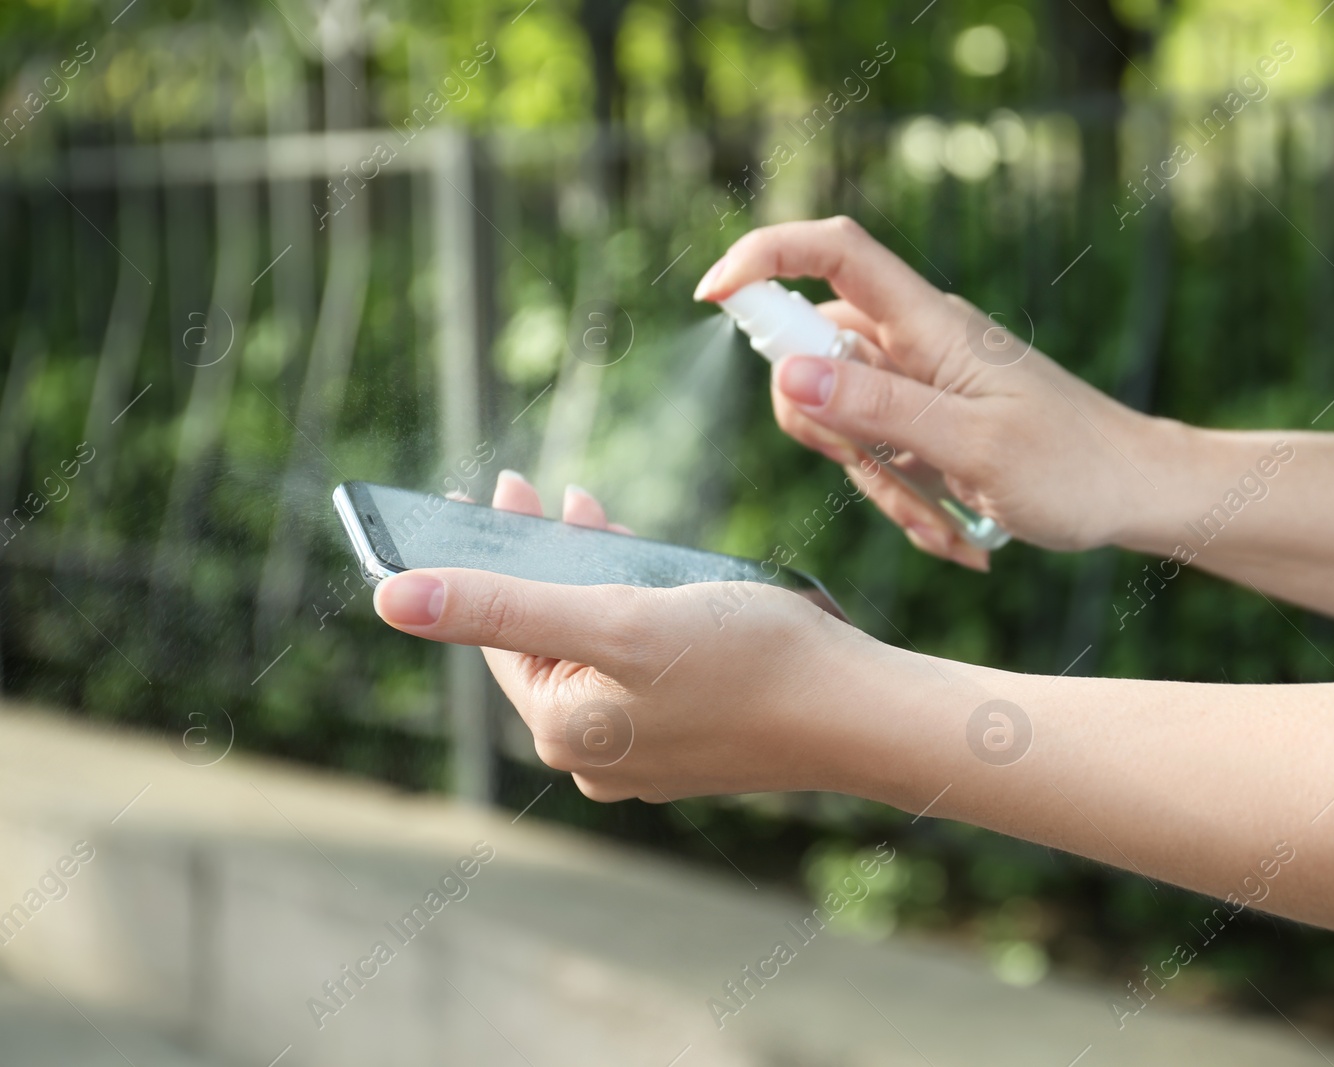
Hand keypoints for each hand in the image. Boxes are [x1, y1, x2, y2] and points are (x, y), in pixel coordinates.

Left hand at [372, 469, 897, 799]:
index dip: (485, 557)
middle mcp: (598, 752)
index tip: (492, 491)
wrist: (859, 709)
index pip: (496, 634)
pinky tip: (651, 571)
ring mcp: (649, 749)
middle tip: (534, 491)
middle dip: (540, 561)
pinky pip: (641, 664)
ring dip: (589, 579)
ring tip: (593, 518)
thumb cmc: (748, 660)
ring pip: (597, 646)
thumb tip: (392, 597)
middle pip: (546, 638)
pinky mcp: (694, 737)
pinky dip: (635, 610)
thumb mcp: (615, 619)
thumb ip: (503, 606)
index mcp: (565, 729)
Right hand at [695, 217, 1179, 565]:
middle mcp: (916, 342)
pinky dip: (905, 500)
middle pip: (813, 353)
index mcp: (928, 324)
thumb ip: (880, 409)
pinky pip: (878, 455)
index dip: (766, 256)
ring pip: (842, 420)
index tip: (713, 298)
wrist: (1135, 495)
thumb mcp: (973, 447)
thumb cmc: (1074, 468)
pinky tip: (958, 533)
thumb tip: (789, 371)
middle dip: (828, 430)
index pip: (834, 252)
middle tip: (882, 473)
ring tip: (950, 524)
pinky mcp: (926, 421)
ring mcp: (919, 383)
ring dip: (880, 485)